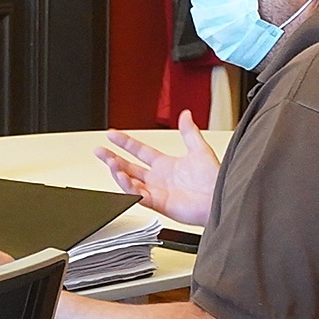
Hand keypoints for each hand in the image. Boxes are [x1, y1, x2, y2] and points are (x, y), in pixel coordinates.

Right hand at [97, 111, 220, 227]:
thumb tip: (185, 114)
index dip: (125, 142)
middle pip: (129, 166)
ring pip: (129, 181)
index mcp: (166, 164)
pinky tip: (122, 177)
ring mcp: (156, 191)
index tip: (112, 134)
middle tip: (99, 150)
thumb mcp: (200, 149)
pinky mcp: (158, 203)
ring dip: (118, 171)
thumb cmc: (213, 178)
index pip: (139, 151)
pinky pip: (138, 195)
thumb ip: (189, 132)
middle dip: (112, 158)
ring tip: (109, 162)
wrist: (219, 197)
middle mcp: (158, 178)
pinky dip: (129, 187)